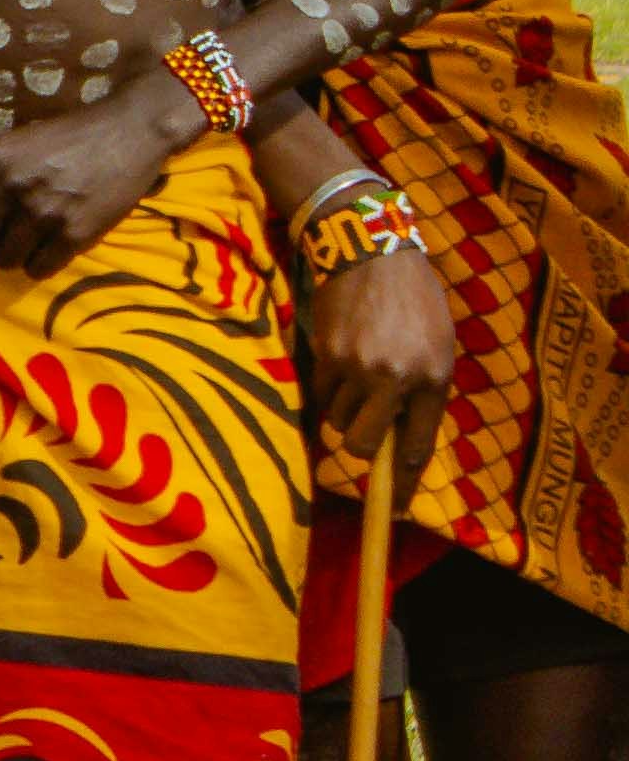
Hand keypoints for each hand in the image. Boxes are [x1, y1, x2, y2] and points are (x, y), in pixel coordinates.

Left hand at [0, 78, 193, 275]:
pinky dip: (39, 264)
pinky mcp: (74, 235)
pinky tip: (49, 247)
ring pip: (1, 259)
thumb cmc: (73, 134)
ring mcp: (43, 213)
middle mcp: (12, 186)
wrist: (129, 131)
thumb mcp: (20, 139)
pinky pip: (37, 269)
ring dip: (11, 253)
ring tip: (27, 238)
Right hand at [299, 237, 453, 493]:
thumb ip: (424, 390)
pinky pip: (322, 395)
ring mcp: (356, 367)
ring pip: (340, 421)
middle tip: (368, 426)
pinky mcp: (325, 354)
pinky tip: (342, 359)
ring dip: (347, 411)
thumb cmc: (415, 300)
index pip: (417, 447)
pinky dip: (330, 389)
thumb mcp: (438, 345)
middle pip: (366, 446)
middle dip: (366, 444)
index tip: (398, 509)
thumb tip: (401, 439)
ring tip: (359, 375)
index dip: (405, 484)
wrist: (372, 251)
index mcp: (433, 377)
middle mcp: (394, 377)